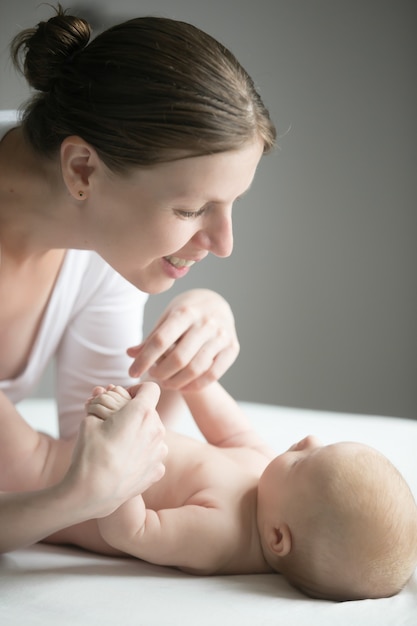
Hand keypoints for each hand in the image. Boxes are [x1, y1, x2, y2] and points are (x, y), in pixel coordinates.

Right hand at [65, 382, 166, 518]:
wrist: (91, 493)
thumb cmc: (90, 454)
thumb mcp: (88, 420)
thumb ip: (100, 404)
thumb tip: (101, 393)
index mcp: (142, 413)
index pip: (150, 388)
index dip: (135, 389)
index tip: (123, 398)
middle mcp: (157, 430)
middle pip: (150, 412)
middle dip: (133, 413)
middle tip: (113, 421)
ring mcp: (160, 452)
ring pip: (152, 433)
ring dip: (139, 433)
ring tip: (118, 443)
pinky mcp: (158, 470)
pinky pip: (152, 454)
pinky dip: (141, 454)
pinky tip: (124, 461)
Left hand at [128, 289, 239, 390]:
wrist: (217, 302)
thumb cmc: (186, 311)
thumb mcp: (167, 317)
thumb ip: (152, 337)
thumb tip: (130, 354)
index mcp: (185, 311)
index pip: (160, 340)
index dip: (143, 360)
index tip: (132, 372)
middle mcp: (205, 322)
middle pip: (178, 358)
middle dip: (160, 373)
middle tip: (152, 376)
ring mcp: (221, 335)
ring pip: (196, 368)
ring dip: (176, 382)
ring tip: (165, 382)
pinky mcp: (232, 348)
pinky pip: (213, 374)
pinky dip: (195, 385)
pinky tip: (182, 386)